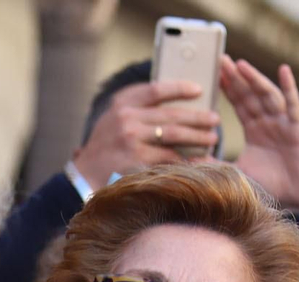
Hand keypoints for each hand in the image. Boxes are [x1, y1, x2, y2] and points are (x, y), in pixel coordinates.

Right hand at [71, 80, 218, 188]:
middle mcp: (126, 118)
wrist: (83, 175)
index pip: (156, 89)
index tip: (199, 89)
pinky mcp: (136, 160)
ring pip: (173, 135)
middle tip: (215, 120)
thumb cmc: (105, 147)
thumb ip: (138, 108)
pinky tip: (199, 160)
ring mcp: (131, 140)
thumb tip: (177, 103)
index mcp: (122, 103)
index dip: (180, 88)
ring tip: (212, 138)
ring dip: (197, 137)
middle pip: (170, 114)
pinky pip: (169, 158)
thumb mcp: (114, 119)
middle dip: (197, 117)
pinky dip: (186, 159)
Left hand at [219, 58, 298, 207]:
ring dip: (254, 79)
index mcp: (255, 130)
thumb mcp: (236, 172)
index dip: (228, 88)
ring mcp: (284, 122)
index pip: (239, 103)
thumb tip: (187, 163)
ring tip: (240, 64)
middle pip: (250, 94)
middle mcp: (269, 122)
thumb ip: (215, 165)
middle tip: (221, 59)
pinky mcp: (298, 127)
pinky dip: (288, 87)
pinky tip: (283, 70)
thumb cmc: (270, 186)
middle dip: (236, 77)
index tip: (215, 72)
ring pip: (267, 95)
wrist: (295, 199)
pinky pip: (292, 104)